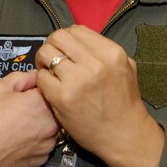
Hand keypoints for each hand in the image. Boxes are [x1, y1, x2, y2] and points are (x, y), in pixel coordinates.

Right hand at [0, 72, 58, 166]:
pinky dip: (35, 140)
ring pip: (49, 127)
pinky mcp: (42, 159)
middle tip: (19, 107)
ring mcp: (47, 144)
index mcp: (41, 103)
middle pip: (52, 108)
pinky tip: (18, 138)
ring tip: (17, 124)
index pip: (49, 87)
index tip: (26, 90)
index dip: (37, 86)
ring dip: (39, 123)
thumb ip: (21, 78)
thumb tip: (34, 76)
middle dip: (40, 105)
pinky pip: (44, 144)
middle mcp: (50, 124)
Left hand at [35, 26, 164, 166]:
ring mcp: (77, 80)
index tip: (65, 49)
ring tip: (49, 71)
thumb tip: (76, 39)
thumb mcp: (125, 67)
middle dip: (52, 45)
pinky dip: (42, 79)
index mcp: (111, 53)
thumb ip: (103, 50)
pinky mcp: (62, 97)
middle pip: (58, 37)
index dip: (66, 38)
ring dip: (43, 61)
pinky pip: (41, 76)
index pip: (76, 30)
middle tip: (52, 58)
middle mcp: (95, 63)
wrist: (125, 136)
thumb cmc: (123, 102)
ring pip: (46, 53)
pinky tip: (50, 87)